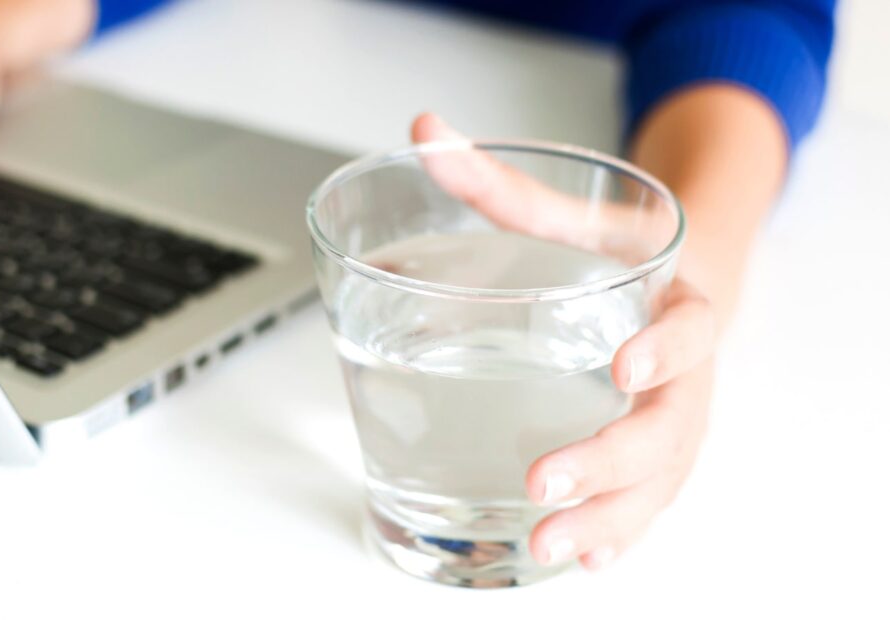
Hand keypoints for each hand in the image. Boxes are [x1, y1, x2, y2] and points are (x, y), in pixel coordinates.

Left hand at [410, 112, 717, 569]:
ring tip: (553, 543)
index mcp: (676, 301)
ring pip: (659, 477)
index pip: (690, 327)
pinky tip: (586, 556)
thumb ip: (499, 183)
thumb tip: (422, 134)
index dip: (667, 349)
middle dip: (611, 459)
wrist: (666, 279)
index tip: (624, 367)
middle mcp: (684, 370)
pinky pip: (648, 497)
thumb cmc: (612, 248)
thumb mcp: (569, 212)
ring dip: (610, 515)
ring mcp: (673, 417)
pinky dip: (621, 528)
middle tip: (544, 482)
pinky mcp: (654, 450)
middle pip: (670, 424)